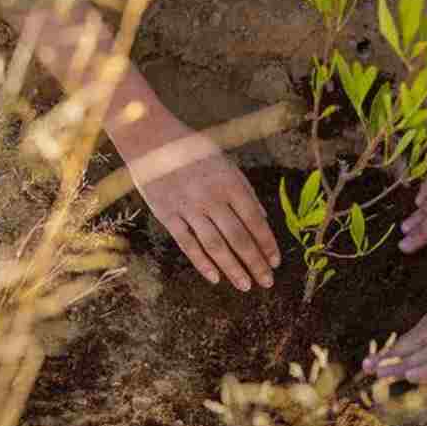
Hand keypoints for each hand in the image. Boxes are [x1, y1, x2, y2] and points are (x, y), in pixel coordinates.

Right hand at [117, 111, 279, 291]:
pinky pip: (187, 244)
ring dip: (233, 268)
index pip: (255, 220)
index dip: (267, 244)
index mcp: (229, 183)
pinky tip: (215, 278)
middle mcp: (211, 198)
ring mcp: (188, 208)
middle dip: (255, 262)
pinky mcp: (167, 215)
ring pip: (215, 245)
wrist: (151, 139)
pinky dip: (202, 263)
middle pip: (238, 237)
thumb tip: (263, 218)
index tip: (276, 262)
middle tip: (267, 282)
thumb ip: (244, 190)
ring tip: (245, 285)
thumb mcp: (226, 163)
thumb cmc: (193, 150)